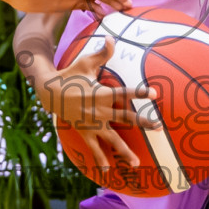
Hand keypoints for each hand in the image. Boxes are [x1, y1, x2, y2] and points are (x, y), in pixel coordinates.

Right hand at [39, 34, 157, 170]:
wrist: (49, 92)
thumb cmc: (69, 75)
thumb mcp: (85, 63)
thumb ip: (101, 53)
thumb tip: (111, 37)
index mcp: (102, 93)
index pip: (125, 92)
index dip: (140, 92)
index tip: (154, 93)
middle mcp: (100, 111)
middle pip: (126, 118)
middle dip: (144, 123)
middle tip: (159, 128)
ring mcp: (92, 124)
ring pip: (112, 140)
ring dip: (125, 152)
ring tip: (137, 163)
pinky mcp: (85, 132)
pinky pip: (94, 148)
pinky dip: (100, 160)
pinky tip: (108, 172)